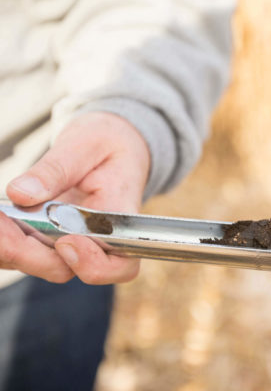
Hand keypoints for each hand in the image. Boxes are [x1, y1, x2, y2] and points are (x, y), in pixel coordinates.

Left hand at [2, 112, 149, 283]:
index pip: (118, 263)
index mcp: (118, 215)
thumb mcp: (86, 144)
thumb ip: (57, 169)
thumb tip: (21, 194)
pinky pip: (27, 248)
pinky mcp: (52, 234)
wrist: (108, 145)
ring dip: (11, 247)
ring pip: (41, 262)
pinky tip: (0, 216)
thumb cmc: (106, 143)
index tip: (65, 241)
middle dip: (27, 255)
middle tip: (1, 223)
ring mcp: (73, 238)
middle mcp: (97, 236)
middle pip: (68, 268)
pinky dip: (7, 238)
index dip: (92, 264)